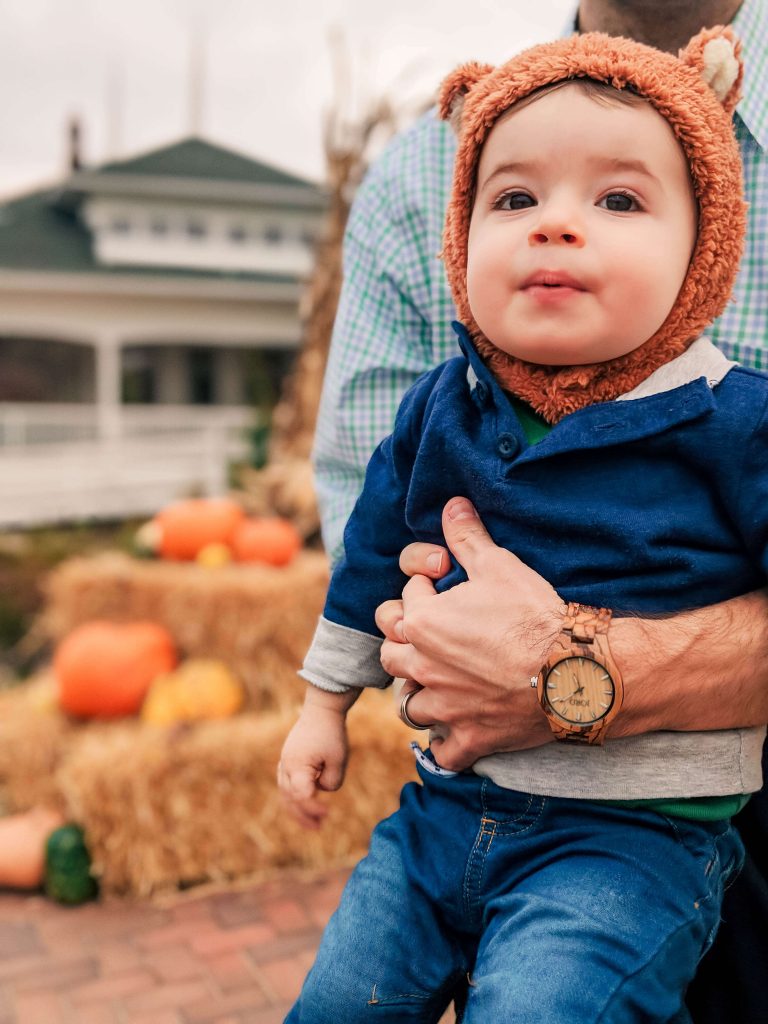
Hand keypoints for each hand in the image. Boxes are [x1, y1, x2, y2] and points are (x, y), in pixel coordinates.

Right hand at [277, 700, 349, 829]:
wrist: (321, 710)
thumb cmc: (331, 733)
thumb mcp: (339, 760)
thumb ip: (332, 782)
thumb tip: (322, 790)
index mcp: (297, 767)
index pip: (302, 797)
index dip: (313, 809)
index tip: (328, 813)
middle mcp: (286, 766)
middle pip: (289, 799)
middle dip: (303, 816)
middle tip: (318, 827)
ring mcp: (284, 762)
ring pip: (285, 793)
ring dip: (297, 809)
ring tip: (313, 821)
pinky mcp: (288, 759)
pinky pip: (286, 783)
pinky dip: (294, 796)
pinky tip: (306, 802)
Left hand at [376, 497, 563, 769]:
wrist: (577, 670)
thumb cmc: (536, 615)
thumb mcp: (500, 565)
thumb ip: (468, 537)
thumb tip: (452, 504)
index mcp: (422, 624)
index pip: (403, 602)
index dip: (422, 593)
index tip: (442, 591)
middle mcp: (423, 667)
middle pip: (391, 656)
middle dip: (406, 644)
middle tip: (431, 639)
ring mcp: (444, 707)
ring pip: (409, 704)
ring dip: (419, 694)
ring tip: (439, 685)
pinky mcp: (470, 738)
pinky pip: (442, 753)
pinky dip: (444, 746)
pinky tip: (455, 735)